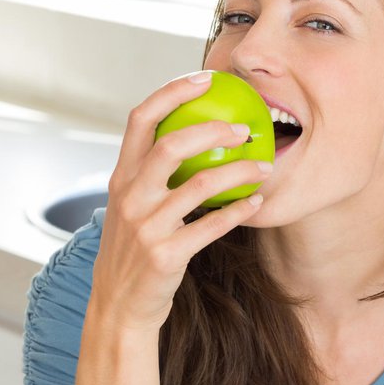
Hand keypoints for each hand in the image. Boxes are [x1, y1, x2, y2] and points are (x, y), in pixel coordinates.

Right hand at [90, 71, 272, 331]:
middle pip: (171, 146)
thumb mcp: (129, 207)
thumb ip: (149, 175)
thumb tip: (191, 138)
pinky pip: (212, 226)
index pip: (141, 119)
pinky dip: (239, 212)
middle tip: (245, 128)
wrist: (119, 306)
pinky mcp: (166, 255)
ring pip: (199, 186)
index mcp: (121, 177)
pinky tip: (257, 202)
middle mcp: (130, 197)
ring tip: (264, 166)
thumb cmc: (133, 250)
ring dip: (238, 172)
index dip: (172, 93)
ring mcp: (146, 227)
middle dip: (212, 130)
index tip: (204, 78)